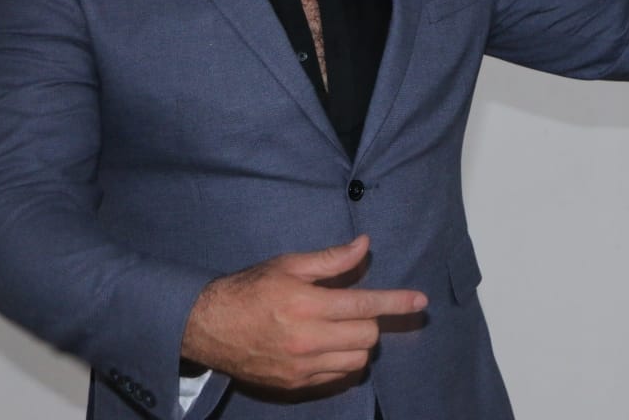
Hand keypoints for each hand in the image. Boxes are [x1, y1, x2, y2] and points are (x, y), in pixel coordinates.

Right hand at [181, 235, 426, 391]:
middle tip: (352, 308)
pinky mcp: (294, 384)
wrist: (208, 327)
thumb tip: (364, 245)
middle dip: (369, 320)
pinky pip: (337, 377)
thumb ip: (331, 259)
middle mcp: (307, 339)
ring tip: (339, 328)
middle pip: (367, 336)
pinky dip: (342, 361)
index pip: (365, 305)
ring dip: (358, 343)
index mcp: (307, 305)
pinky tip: (327, 346)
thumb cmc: (251, 289)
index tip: (420, 302)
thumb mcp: (289, 264)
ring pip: (357, 360)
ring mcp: (301, 366)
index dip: (396, 302)